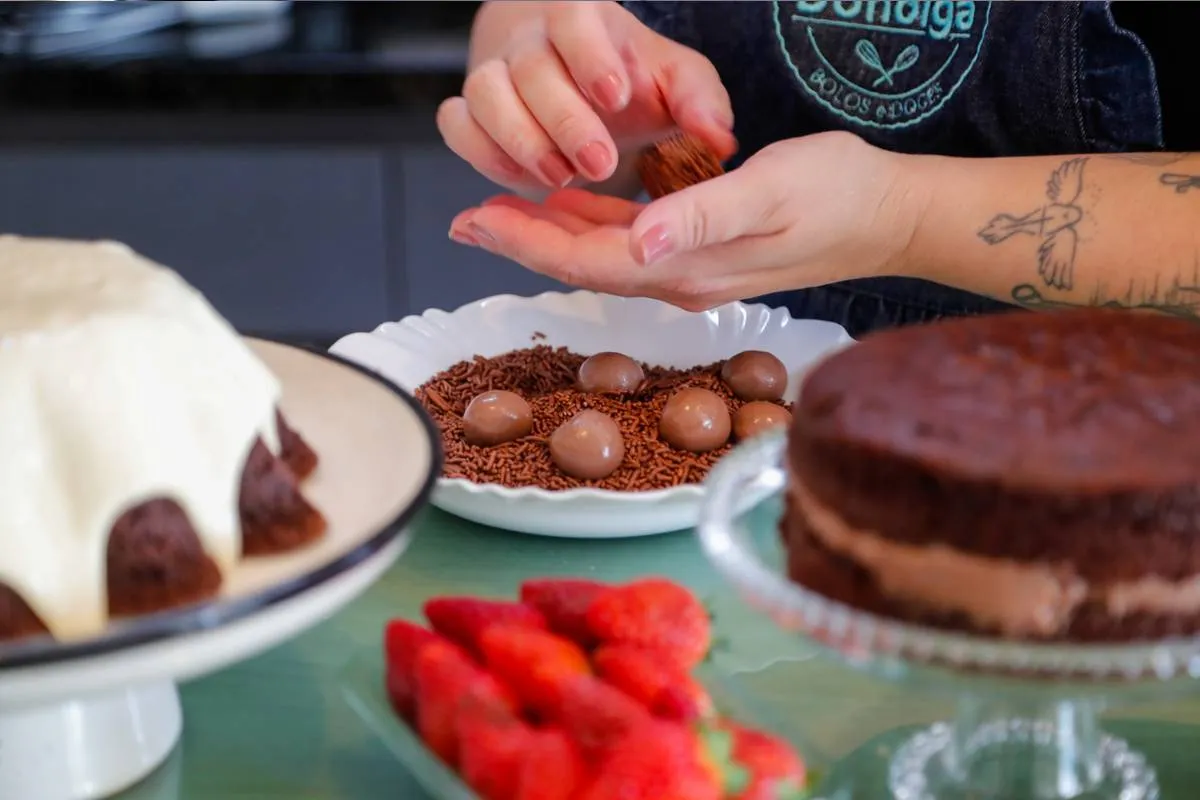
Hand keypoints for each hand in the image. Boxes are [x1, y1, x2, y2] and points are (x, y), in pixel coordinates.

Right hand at [438, 1, 735, 194]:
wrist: (578, 87)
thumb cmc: (630, 82)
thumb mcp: (675, 83)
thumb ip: (701, 105)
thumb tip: (719, 140)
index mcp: (582, 20)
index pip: (574, 19)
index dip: (589, 55)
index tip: (615, 96)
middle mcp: (529, 41)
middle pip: (527, 68)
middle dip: (562, 120)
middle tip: (598, 164)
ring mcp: (492, 74)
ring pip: (482, 95)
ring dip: (520, 142)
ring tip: (560, 178)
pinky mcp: (469, 112)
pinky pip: (456, 126)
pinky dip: (483, 155)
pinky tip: (523, 180)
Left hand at [449, 132, 924, 310]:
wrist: (887, 214)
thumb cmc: (837, 193)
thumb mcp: (771, 190)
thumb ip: (702, 215)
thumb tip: (640, 241)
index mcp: (688, 269)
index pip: (588, 264)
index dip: (527, 244)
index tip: (474, 220)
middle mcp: (681, 281)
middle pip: (582, 268)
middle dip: (520, 243)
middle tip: (464, 219)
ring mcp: (691, 272)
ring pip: (600, 259)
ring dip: (548, 236)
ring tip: (498, 213)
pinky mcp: (701, 255)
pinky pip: (628, 247)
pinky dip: (589, 228)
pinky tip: (566, 208)